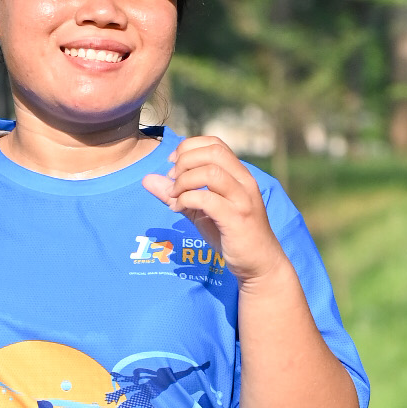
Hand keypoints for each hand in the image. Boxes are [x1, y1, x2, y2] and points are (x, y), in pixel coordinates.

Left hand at [141, 136, 286, 285]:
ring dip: (185, 181)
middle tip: (172, 180)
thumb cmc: (231, 235)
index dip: (188, 147)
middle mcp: (244, 182)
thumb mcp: (200, 211)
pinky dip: (186, 200)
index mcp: (239, 175)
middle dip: (185, 161)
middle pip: (213, 152)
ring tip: (174, 196)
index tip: (172, 164)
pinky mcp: (237, 219)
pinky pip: (208, 199)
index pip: (214, 143)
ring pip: (211, 172)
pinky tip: (177, 209)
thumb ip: (177, 193)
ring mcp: (242, 199)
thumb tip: (147, 179)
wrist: (258, 264)